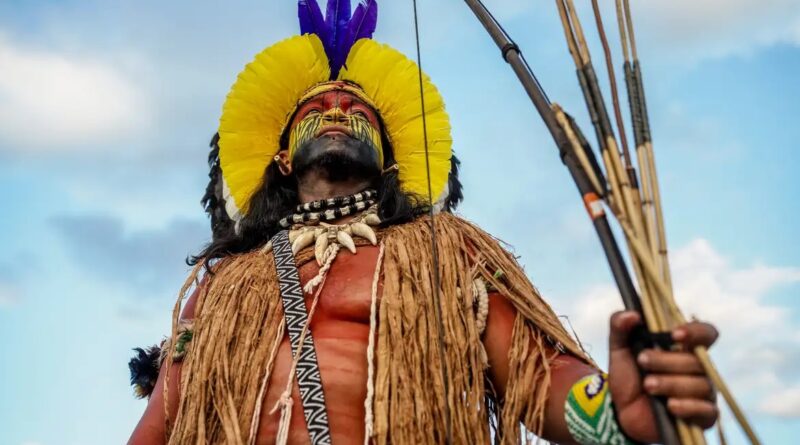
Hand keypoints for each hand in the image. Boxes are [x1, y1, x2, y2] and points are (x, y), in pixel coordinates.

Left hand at [607, 311, 718, 442]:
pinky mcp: (703, 416)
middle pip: (697, 360)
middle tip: (642, 361)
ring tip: (648, 385)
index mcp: (683, 347)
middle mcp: (698, 368)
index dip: (696, 332)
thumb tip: (632, 314)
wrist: (621, 412)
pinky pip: (707, 411)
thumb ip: (620, 327)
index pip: (706, 333)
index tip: (674, 334)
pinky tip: (670, 406)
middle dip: (666, 360)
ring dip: (671, 383)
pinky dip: (688, 407)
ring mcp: (703, 393)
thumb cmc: (628, 377)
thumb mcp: (619, 350)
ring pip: (700, 385)